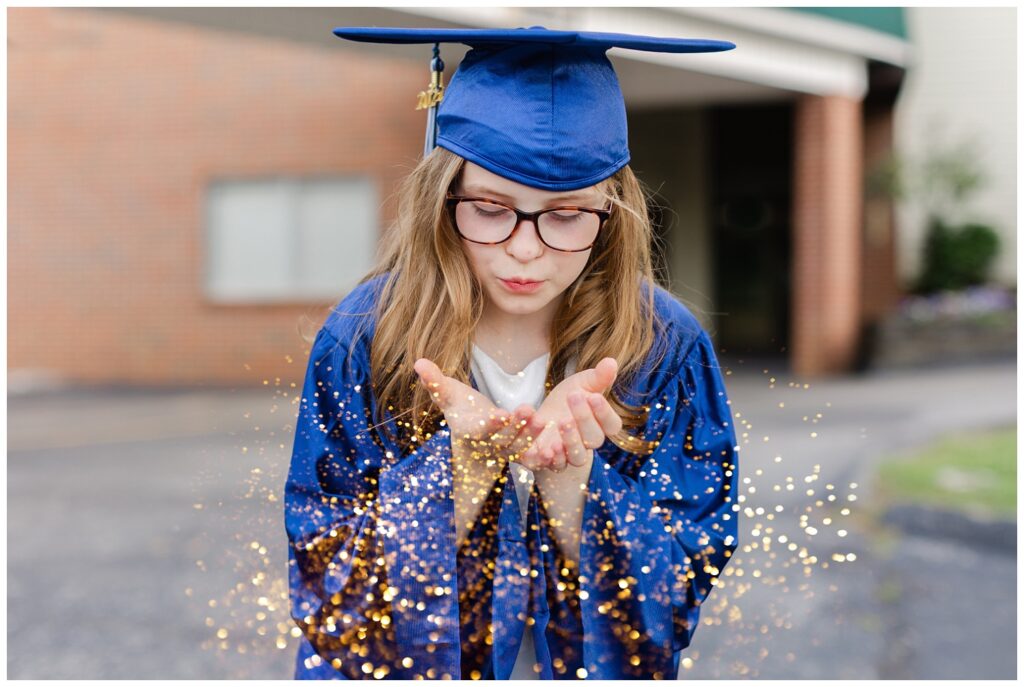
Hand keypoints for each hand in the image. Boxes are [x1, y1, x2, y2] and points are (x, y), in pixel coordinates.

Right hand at [413, 358, 541, 455]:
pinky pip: (528, 449)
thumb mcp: (445, 391)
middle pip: (500, 439)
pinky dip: (538, 442)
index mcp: (465, 429)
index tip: (501, 415)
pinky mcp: (515, 448)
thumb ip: (434, 380)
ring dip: (529, 434)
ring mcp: (500, 447)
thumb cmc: (457, 402)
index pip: (477, 430)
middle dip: (515, 427)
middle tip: (528, 410)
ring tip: (541, 418)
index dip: (488, 425)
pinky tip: (550, 428)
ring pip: (517, 446)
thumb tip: (418, 362)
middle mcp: (483, 443)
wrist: (471, 420)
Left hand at [521, 359, 623, 470]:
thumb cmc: (566, 401)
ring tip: (562, 420)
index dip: (604, 412)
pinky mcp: (550, 463)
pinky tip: (542, 446)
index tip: (593, 396)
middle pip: (595, 439)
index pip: (612, 425)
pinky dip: (549, 459)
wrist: (540, 419)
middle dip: (585, 418)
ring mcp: (570, 456)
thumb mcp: (580, 384)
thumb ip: (597, 377)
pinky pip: (554, 467)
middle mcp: (588, 443)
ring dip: (571, 440)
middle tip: (574, 396)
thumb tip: (611, 362)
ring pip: (578, 457)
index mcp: (601, 425)